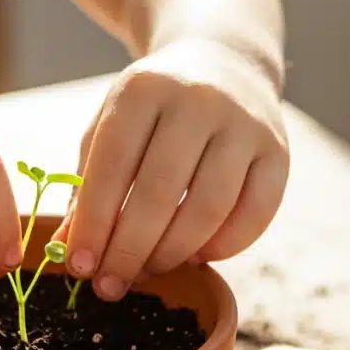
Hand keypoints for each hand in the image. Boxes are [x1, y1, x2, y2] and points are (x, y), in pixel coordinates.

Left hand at [54, 38, 289, 299]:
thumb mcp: (111, 129)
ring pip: (208, 209)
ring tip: (148, 271)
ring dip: (173, 254)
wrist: (224, 63)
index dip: (94, 223)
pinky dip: (223, 247)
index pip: (113, 165)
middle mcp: (198, 100)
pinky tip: (195, 257)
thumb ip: (88, 187)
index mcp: (144, 88)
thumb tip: (71, 250)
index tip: (81, 267)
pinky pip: (254, 214)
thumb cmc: (153, 110)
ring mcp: (244, 124)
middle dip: (129, 251)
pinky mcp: (278, 150)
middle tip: (111, 286)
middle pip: (159, 193)